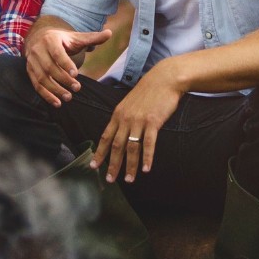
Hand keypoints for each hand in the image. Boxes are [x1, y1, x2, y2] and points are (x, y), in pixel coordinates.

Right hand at [24, 26, 111, 105]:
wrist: (39, 37)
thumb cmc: (62, 39)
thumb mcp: (75, 37)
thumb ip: (92, 38)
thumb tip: (109, 33)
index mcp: (50, 39)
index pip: (57, 53)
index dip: (66, 64)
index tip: (76, 74)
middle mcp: (38, 50)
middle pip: (49, 67)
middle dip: (63, 79)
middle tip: (77, 88)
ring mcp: (32, 62)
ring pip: (42, 78)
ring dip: (55, 90)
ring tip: (68, 98)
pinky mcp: (30, 71)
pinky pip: (36, 85)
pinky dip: (46, 95)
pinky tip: (57, 103)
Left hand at [91, 60, 182, 182]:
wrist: (164, 79)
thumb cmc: (149, 91)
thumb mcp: (130, 103)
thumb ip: (124, 117)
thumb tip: (121, 133)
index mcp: (118, 114)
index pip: (105, 137)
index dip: (99, 153)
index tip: (94, 166)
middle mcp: (126, 119)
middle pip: (116, 146)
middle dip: (112, 165)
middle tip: (109, 180)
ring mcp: (139, 120)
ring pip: (131, 148)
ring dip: (130, 166)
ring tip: (129, 179)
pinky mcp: (153, 121)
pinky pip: (148, 143)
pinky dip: (147, 157)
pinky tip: (146, 169)